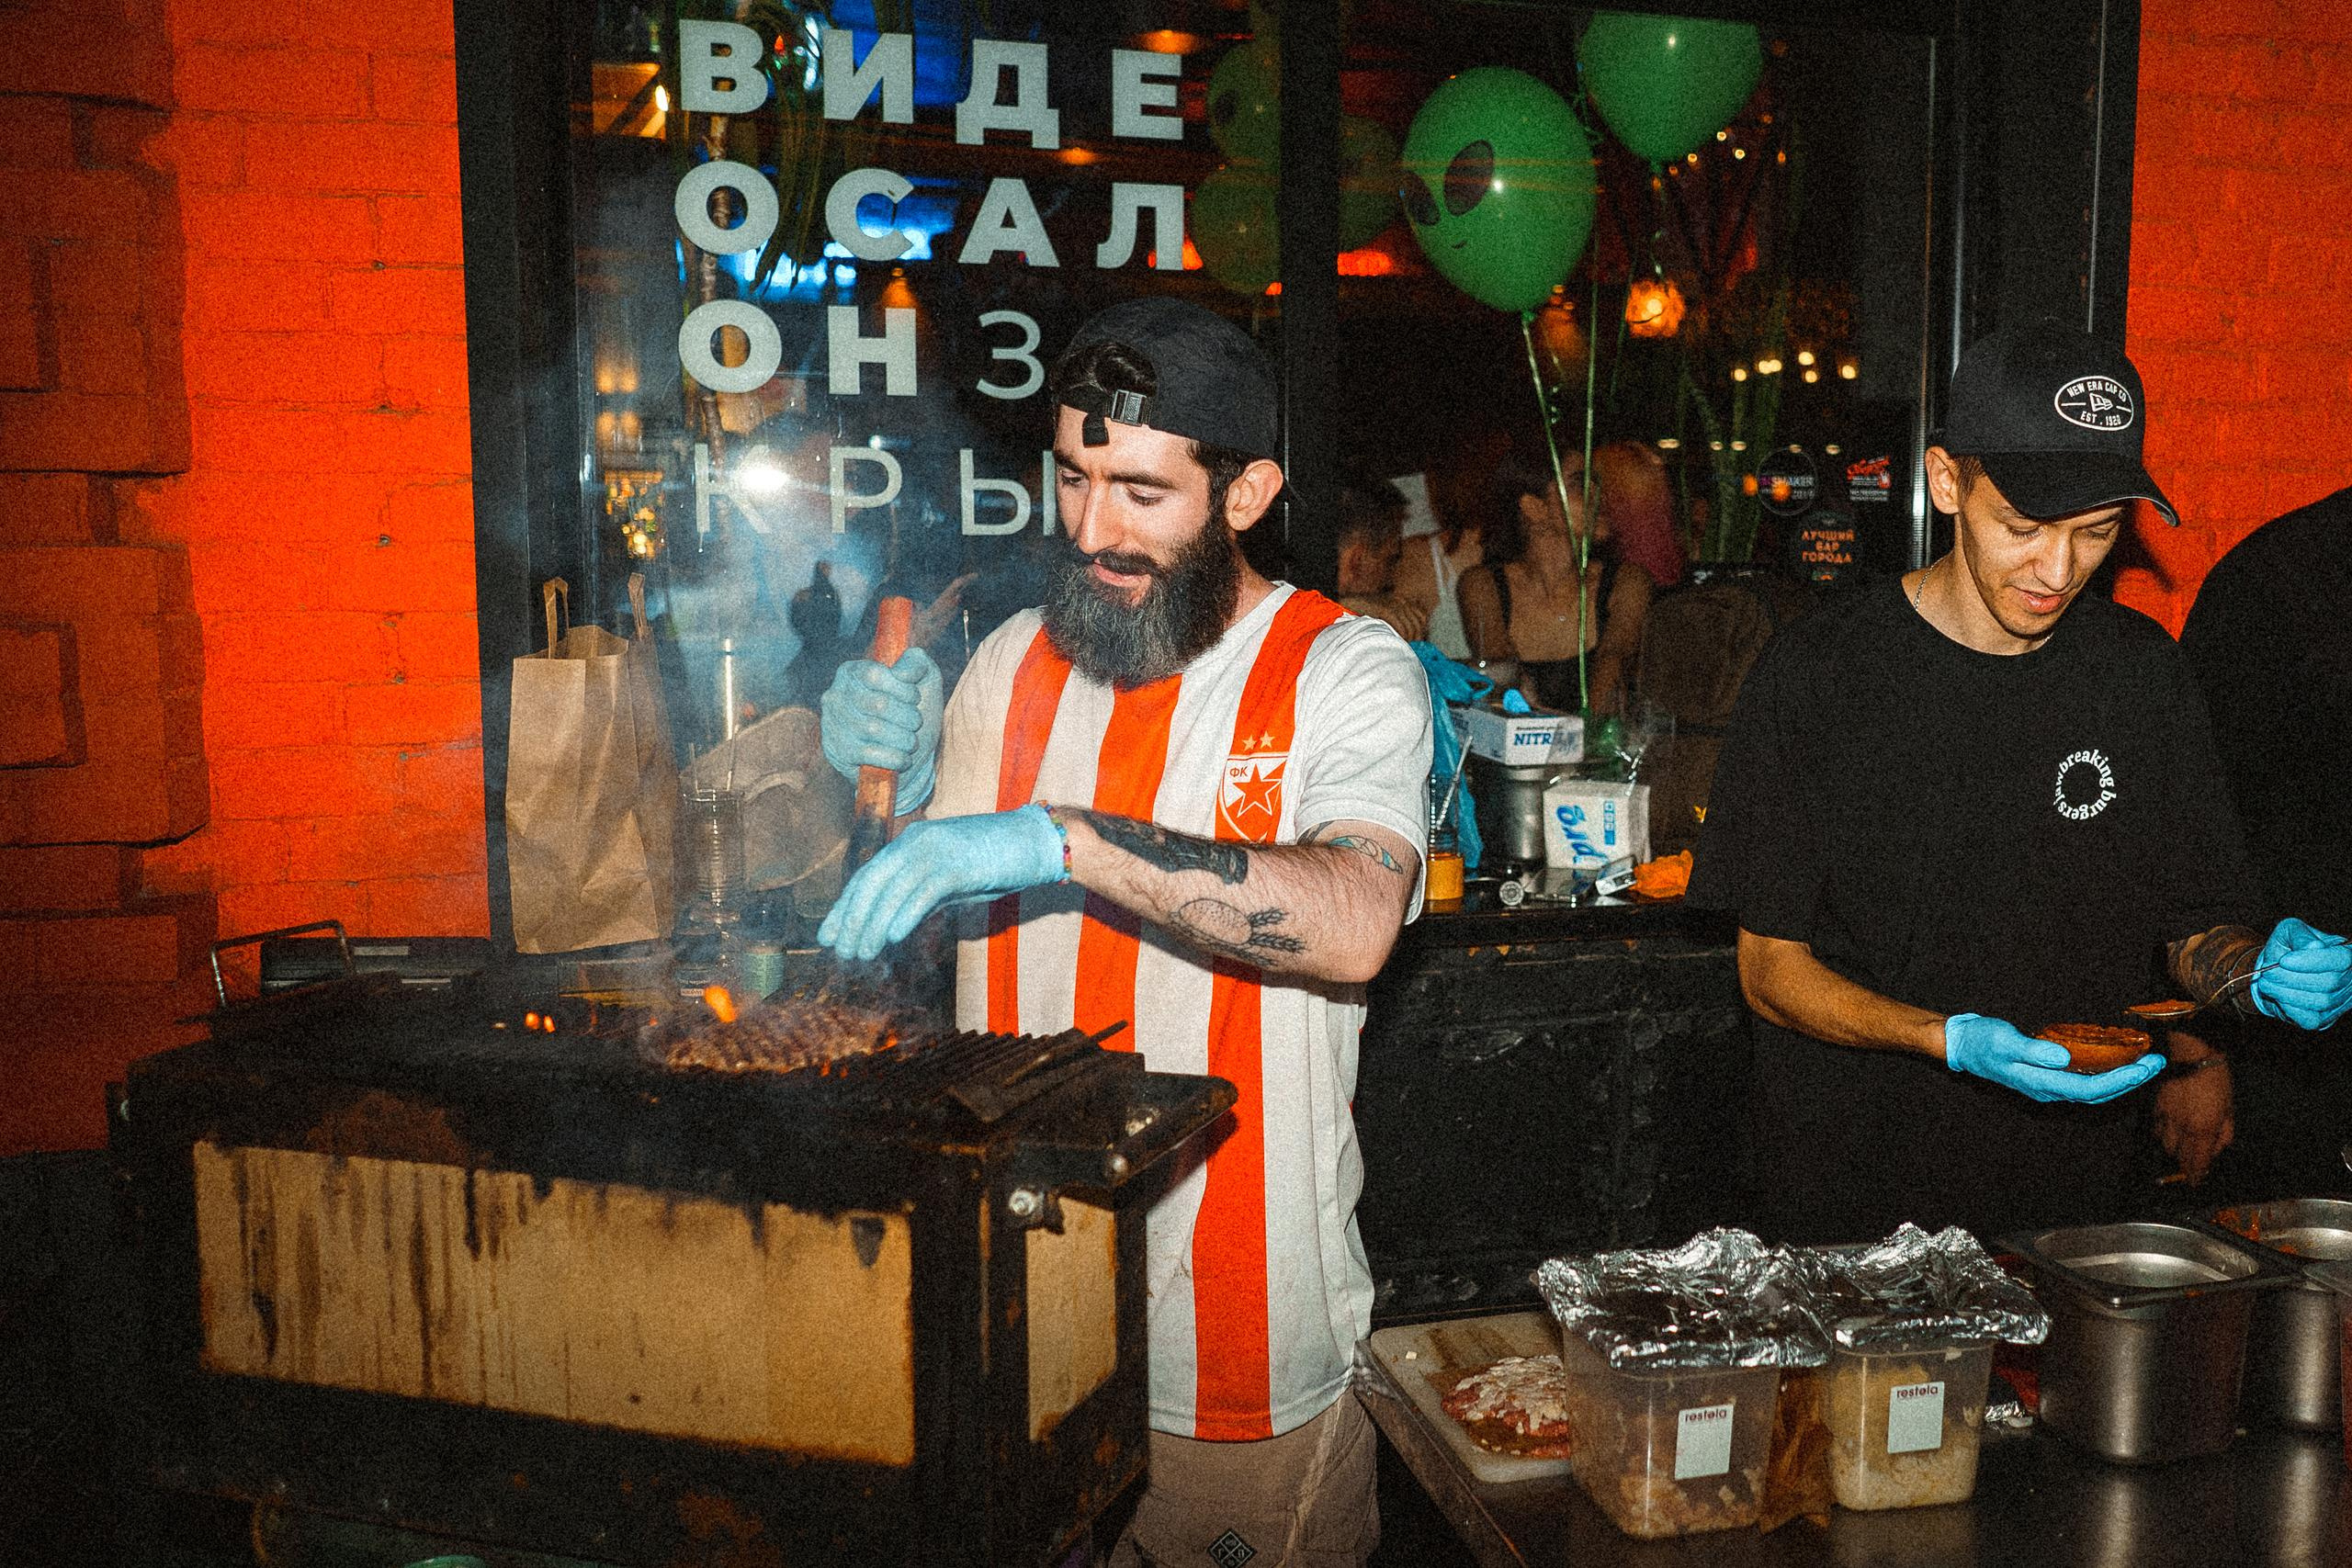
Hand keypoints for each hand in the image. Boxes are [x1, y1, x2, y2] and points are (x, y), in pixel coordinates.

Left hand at [817, 805, 1064, 961]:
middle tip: (841, 951)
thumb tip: (893, 924)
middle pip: (871, 882)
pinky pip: (923, 892)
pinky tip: (892, 938)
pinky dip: (905, 915)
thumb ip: (922, 895)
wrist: (1037, 842)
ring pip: (891, 889)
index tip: (829, 935)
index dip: (844, 907)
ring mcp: (936, 850)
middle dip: (852, 919)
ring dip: (873, 925)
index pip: (867, 875)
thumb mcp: (950, 881)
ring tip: (862, 954)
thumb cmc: (996, 863)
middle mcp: (916, 841)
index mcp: (911, 842)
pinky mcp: (957, 863)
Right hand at [819, 649, 942, 809]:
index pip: (875, 675)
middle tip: (916, 724)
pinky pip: (869, 754)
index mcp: (852, 671)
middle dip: (908, 717)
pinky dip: (895, 758)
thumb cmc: (912, 713)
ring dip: (904, 739)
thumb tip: (901, 672)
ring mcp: (832, 725)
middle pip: (878, 704)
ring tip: (911, 742)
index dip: (903, 689)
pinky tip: (903, 758)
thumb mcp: (923, 681)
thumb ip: (917, 663)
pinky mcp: (837, 753)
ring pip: (874, 730)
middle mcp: (835, 695)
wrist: (908, 758)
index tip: (916, 699)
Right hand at [1943, 1013, 2162, 1103]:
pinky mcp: (2048, 1077)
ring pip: (2094, 1090)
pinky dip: (2106, 1075)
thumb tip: (2064, 1058)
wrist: (1963, 1045)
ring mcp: (2048, 1086)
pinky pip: (2085, 1082)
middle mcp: (2048, 1090)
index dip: (2120, 1080)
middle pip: (2098, 1093)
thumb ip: (2034, 1050)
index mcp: (2040, 1083)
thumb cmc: (1982, 1040)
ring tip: (2144, 1064)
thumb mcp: (2005, 1040)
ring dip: (2122, 1079)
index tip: (2144, 1066)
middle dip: (2130, 1080)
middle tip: (2156, 1062)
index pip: (2089, 1088)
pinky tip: (2116, 1063)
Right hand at [2152, 1054, 2233, 1184]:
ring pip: (2165, 1145)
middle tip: (2193, 1163)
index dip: (2195, 1176)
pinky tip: (2170, 1130)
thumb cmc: (2216, 1080)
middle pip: (2178, 1156)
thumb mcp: (2229, 1109)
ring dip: (2174, 1149)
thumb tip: (2215, 1151)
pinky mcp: (2155, 1108)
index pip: (2196, 1162)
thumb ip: (2224, 1134)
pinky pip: (2157, 1129)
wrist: (2190, 1053)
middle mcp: (2182, 1128)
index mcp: (2203, 1129)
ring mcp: (2166, 1118)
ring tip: (2182, 1146)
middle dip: (2186, 1163)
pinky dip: (2163, 1134)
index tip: (2196, 1182)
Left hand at [2247, 917, 2351, 1030]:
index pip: (2341, 959)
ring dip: (2286, 993)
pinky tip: (2277, 995)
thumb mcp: (2290, 932)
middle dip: (2292, 978)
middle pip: (2329, 982)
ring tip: (2266, 982)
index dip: (2313, 961)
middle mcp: (2350, 978)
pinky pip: (2310, 1018)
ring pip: (2320, 1001)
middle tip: (2267, 973)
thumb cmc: (2289, 948)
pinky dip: (2289, 1007)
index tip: (2284, 961)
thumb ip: (2300, 935)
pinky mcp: (2325, 1018)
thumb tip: (2313, 947)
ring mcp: (2341, 1001)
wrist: (2280, 971)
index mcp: (2346, 952)